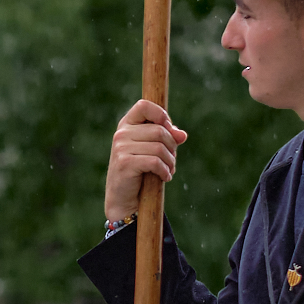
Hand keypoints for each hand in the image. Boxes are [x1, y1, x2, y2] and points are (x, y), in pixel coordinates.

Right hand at [104, 100, 188, 222]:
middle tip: (172, 160)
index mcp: (127, 124)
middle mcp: (121, 133)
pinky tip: (165, 177)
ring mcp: (121, 148)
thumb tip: (182, 135)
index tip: (168, 130)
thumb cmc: (140, 171)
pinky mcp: (125, 163)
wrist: (123, 198)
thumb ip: (167, 139)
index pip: (144, 106)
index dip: (161, 115)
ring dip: (170, 161)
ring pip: (159, 147)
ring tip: (169, 170)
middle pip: (159, 130)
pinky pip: (155, 162)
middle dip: (172, 146)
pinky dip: (165, 171)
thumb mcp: (153, 151)